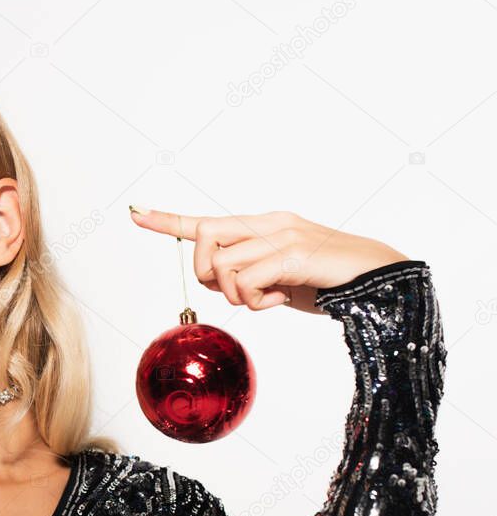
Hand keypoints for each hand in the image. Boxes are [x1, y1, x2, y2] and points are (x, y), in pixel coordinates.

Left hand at [128, 207, 409, 314]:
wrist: (380, 277)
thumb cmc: (327, 279)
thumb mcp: (280, 276)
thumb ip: (248, 273)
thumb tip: (217, 283)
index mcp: (262, 225)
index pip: (205, 221)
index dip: (168, 220)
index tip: (136, 213)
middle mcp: (267, 224)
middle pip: (204, 242)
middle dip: (208, 276)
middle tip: (241, 292)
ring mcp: (280, 236)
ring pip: (222, 268)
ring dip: (238, 296)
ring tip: (268, 298)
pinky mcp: (292, 255)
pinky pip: (246, 283)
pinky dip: (257, 301)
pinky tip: (281, 299)